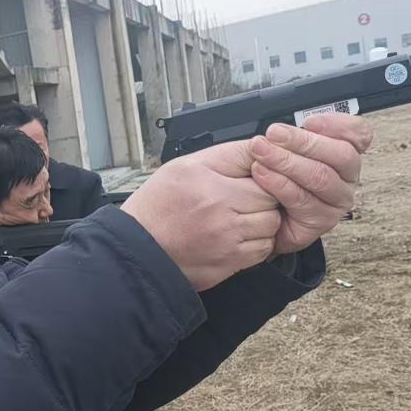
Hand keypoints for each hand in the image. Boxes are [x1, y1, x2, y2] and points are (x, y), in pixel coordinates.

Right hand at [122, 141, 279, 291]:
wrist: (138, 247)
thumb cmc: (158, 204)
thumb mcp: (186, 165)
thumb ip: (229, 154)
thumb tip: (262, 146)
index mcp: (213, 188)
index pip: (265, 176)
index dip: (262, 175)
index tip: (251, 177)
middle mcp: (223, 217)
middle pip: (272, 203)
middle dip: (264, 198)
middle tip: (245, 197)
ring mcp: (228, 244)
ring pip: (271, 228)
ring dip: (263, 221)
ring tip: (240, 216)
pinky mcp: (229, 264)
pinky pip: (262, 251)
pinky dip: (257, 242)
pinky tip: (238, 235)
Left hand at [248, 113, 373, 253]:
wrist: (254, 214)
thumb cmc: (268, 177)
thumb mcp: (276, 148)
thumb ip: (288, 135)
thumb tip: (285, 126)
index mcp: (341, 153)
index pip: (357, 134)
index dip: (338, 125)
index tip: (309, 121)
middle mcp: (346, 177)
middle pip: (342, 154)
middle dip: (304, 142)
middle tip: (274, 134)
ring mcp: (337, 201)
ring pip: (322, 177)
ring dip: (288, 162)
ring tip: (262, 153)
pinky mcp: (321, 221)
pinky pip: (304, 200)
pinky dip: (280, 185)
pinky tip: (263, 175)